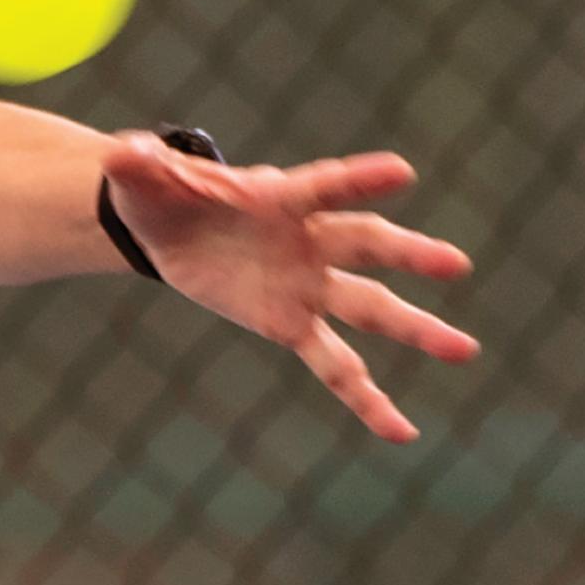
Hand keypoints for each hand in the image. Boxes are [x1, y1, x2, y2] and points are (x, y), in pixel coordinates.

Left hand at [100, 134, 477, 443]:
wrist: (165, 227)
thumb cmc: (162, 191)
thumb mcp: (142, 175)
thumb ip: (140, 166)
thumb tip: (119, 153)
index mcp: (279, 195)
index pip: (324, 186)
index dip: (359, 180)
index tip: (402, 173)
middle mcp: (308, 239)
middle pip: (365, 245)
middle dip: (408, 254)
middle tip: (455, 264)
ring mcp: (308, 285)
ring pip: (369, 309)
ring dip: (416, 329)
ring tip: (464, 350)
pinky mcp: (292, 325)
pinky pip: (337, 367)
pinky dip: (368, 400)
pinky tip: (402, 432)